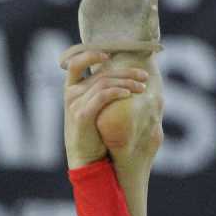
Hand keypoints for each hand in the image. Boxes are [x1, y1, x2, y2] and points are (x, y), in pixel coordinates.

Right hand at [62, 49, 150, 168]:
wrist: (85, 162)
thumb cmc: (94, 138)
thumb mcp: (95, 113)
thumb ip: (101, 96)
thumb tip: (123, 82)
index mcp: (71, 90)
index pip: (76, 63)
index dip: (91, 54)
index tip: (111, 54)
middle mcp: (71, 94)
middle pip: (100, 73)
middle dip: (125, 72)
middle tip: (144, 76)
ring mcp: (74, 104)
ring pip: (103, 82)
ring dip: (126, 83)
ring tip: (142, 87)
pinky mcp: (82, 115)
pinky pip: (102, 96)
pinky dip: (116, 92)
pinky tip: (129, 94)